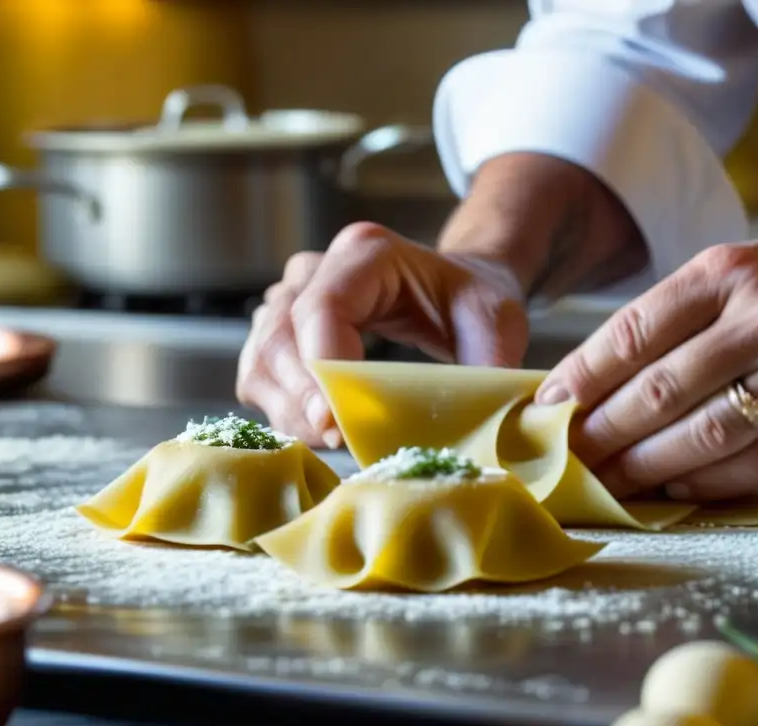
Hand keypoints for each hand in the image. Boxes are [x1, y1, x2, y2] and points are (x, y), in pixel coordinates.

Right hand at [236, 222, 527, 446]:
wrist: (455, 288)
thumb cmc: (470, 299)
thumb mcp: (496, 320)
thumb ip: (489, 364)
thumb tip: (481, 426)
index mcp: (367, 254)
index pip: (320, 308)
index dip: (319, 367)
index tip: (336, 421)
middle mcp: (316, 269)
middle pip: (279, 338)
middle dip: (302, 399)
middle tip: (338, 440)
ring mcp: (290, 297)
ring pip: (261, 359)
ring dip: (289, 409)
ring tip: (333, 439)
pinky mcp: (280, 329)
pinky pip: (260, 374)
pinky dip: (282, 408)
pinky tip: (319, 428)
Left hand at [537, 241, 757, 499]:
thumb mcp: (731, 273)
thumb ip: (666, 318)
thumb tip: (587, 381)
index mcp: (726, 274)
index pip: (633, 332)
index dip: (582, 377)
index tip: (547, 407)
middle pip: (660, 389)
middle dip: (603, 432)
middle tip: (567, 459)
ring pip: (703, 433)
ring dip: (644, 466)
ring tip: (608, 482)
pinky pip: (754, 464)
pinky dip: (703, 481)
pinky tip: (669, 488)